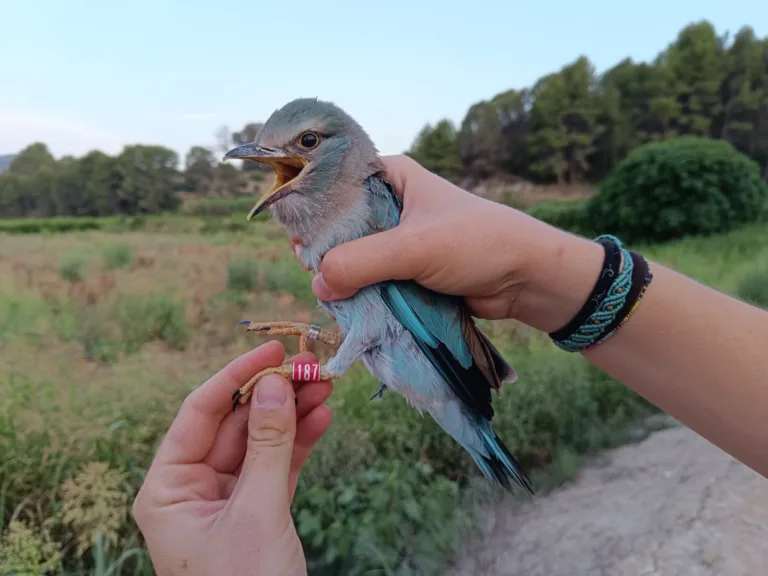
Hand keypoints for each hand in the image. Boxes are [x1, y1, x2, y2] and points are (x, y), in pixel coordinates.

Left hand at [132, 341, 331, 575]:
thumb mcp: (256, 512)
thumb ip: (266, 446)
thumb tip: (274, 385)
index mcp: (168, 488)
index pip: (200, 412)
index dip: (237, 376)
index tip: (273, 350)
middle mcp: (192, 489)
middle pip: (235, 423)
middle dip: (274, 394)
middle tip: (312, 366)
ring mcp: (226, 499)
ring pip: (260, 442)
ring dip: (293, 413)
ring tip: (326, 385)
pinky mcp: (256, 510)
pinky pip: (277, 466)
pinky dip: (300, 443)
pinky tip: (322, 417)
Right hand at [300, 155, 603, 332]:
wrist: (526, 278)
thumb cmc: (476, 244)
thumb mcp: (415, 247)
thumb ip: (362, 262)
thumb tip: (317, 282)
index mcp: (390, 177)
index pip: (334, 184)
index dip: (311, 206)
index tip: (295, 234)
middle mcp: (389, 204)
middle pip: (338, 224)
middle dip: (323, 247)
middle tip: (308, 266)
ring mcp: (396, 239)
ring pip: (352, 256)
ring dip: (340, 275)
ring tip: (326, 290)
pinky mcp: (405, 269)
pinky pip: (370, 279)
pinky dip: (359, 291)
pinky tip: (345, 303)